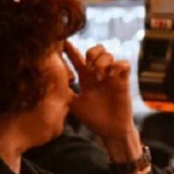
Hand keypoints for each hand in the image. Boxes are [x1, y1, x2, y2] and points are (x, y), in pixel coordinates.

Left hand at [66, 43, 140, 163]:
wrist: (111, 131)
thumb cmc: (93, 119)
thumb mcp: (73, 104)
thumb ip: (64, 92)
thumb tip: (48, 84)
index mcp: (86, 78)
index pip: (77, 59)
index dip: (70, 49)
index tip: (62, 42)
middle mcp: (98, 74)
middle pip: (96, 50)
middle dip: (92, 52)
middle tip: (88, 63)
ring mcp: (112, 77)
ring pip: (109, 54)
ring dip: (102, 61)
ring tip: (99, 74)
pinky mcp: (123, 81)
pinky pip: (124, 64)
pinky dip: (118, 65)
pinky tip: (111, 75)